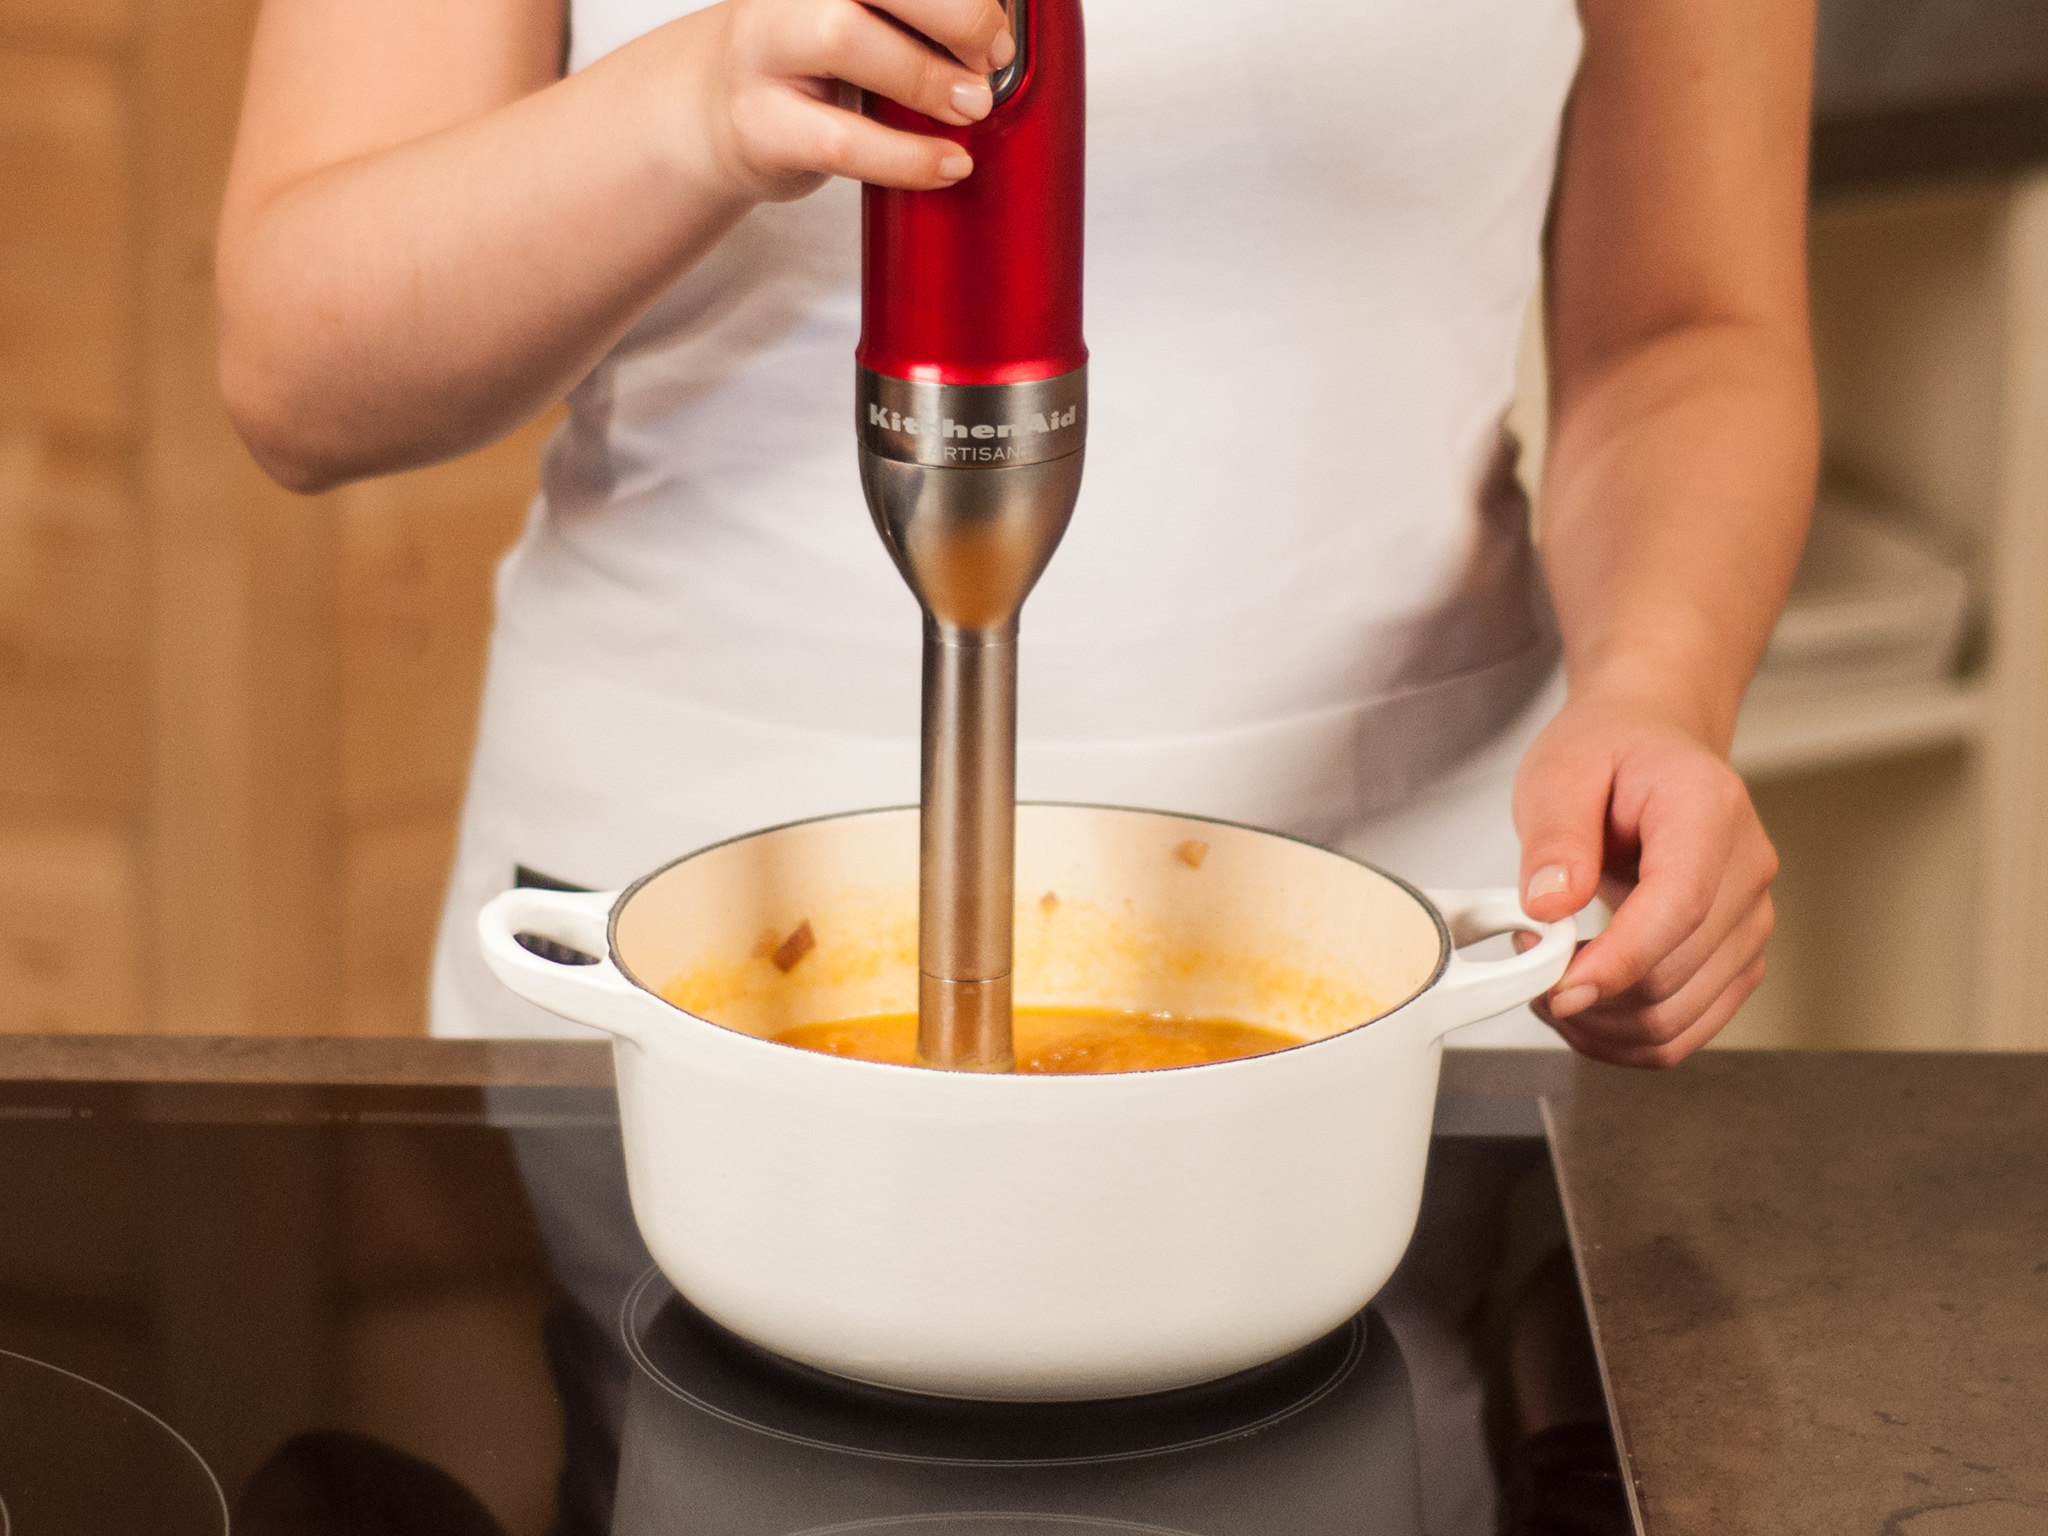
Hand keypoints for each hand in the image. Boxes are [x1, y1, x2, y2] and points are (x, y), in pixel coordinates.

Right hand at [684, 0, 1013, 200]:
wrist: (715, 113)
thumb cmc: (808, 62)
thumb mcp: (859, 16)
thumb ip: (914, 15)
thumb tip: (1001, 35)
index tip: (1002, 22)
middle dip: (956, 14)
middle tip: (991, 57)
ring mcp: (763, 52)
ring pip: (844, 39)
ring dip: (927, 76)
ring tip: (974, 106)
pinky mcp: (761, 126)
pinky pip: (842, 140)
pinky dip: (908, 157)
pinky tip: (948, 163)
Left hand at [1512, 689, 1776, 1066]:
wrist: (1651, 748)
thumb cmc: (1609, 753)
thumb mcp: (1560, 771)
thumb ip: (1556, 836)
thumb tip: (1551, 904)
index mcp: (1709, 810)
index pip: (1679, 906)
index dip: (1618, 961)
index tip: (1557, 986)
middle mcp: (1747, 869)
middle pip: (1676, 975)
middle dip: (1590, 995)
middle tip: (1527, 963)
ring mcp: (1750, 920)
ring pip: (1679, 1019)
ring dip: (1601, 1024)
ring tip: (1549, 980)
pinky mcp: (1736, 958)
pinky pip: (1685, 1030)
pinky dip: (1625, 1036)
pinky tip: (1583, 1003)